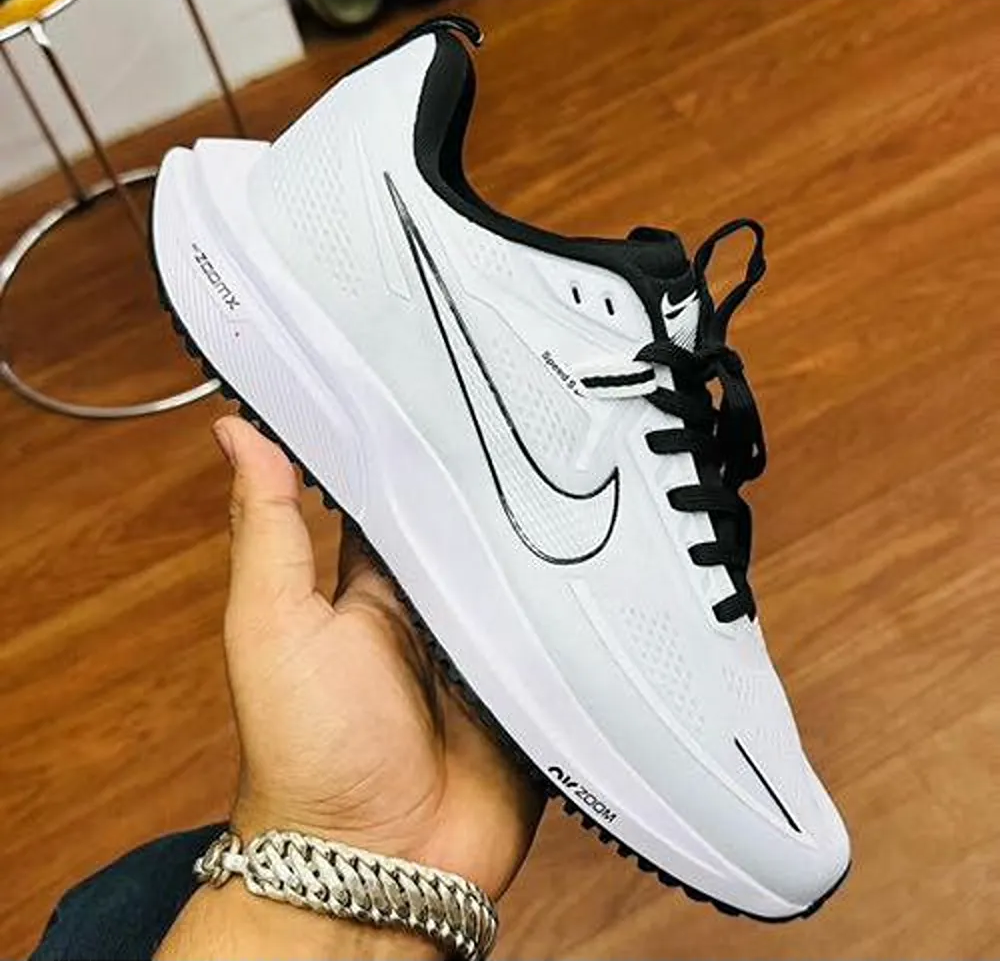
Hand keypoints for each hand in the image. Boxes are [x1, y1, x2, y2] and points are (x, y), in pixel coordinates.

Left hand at [212, 415, 543, 900]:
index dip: (417, 447)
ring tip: (584, 471)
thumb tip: (236, 434)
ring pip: (525, 572)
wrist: (377, 866)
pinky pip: (564, 633)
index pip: (398, 495)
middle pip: (473, 528)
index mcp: (371, 585)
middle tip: (537, 414)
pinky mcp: (533, 686)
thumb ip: (269, 530)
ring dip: (542, 542)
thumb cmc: (306, 754)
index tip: (441, 382)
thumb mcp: (273, 625)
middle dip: (498, 487)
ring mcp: (488, 646)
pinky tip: (605, 560)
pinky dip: (578, 606)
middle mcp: (433, 608)